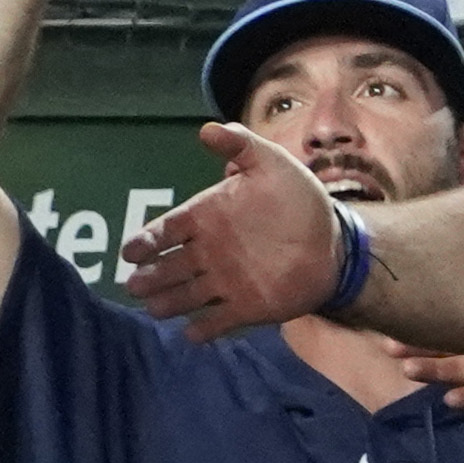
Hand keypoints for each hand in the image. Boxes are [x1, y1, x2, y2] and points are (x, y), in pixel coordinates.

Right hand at [122, 122, 349, 341]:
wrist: (333, 239)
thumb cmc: (298, 198)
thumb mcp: (271, 162)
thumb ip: (240, 144)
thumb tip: (206, 129)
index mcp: (207, 217)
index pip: (168, 229)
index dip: (147, 241)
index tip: (131, 251)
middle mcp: (209, 252)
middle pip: (170, 266)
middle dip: (150, 276)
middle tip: (133, 284)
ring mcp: (226, 281)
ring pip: (187, 295)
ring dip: (169, 302)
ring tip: (152, 308)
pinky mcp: (246, 306)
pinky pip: (219, 320)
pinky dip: (204, 328)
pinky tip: (189, 333)